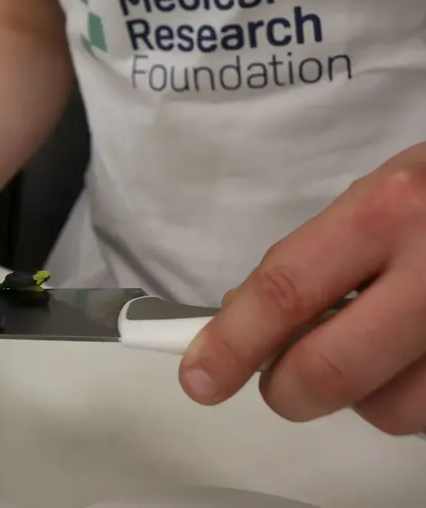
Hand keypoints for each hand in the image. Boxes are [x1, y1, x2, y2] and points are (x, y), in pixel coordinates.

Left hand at [178, 143, 425, 434]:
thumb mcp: (381, 195)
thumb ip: (317, 255)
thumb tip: (240, 317)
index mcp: (386, 213)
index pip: (287, 290)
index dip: (233, 343)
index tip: (200, 377)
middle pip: (332, 369)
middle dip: (286, 390)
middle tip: (279, 382)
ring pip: (391, 410)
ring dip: (360, 397)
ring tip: (372, 351)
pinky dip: (410, 397)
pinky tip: (413, 357)